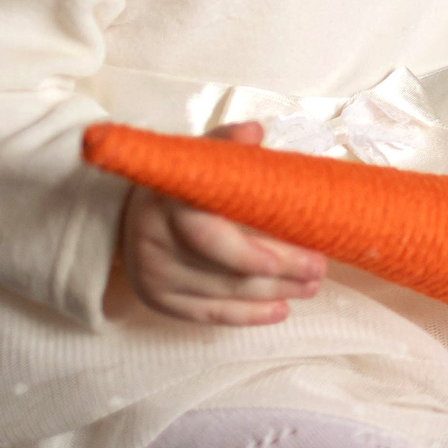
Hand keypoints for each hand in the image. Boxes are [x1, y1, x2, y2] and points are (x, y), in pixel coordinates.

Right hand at [104, 122, 327, 324]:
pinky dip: (249, 315)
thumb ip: (227, 144)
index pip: (212, 238)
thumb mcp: (198, 158)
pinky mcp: (158, 299)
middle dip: (281, 273)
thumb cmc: (180, 185)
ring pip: (223, 294)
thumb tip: (254, 131)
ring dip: (274, 293)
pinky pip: (209, 315)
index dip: (257, 254)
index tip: (304, 254)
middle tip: (320, 270)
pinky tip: (280, 310)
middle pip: (226, 270)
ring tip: (311, 286)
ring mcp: (154, 275)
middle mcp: (155, 243)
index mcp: (168, 203)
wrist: (127, 214)